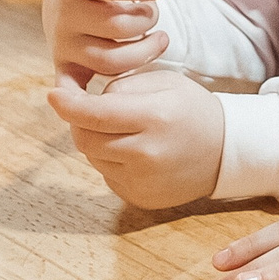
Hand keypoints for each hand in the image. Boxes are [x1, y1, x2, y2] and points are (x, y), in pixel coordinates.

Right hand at [43, 0, 177, 84]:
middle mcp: (63, 12)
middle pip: (114, 26)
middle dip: (145, 20)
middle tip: (155, 13)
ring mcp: (63, 43)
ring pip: (109, 61)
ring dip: (143, 53)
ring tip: (159, 38)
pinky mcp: (65, 67)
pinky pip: (79, 94)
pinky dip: (90, 102)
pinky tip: (118, 92)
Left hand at [49, 68, 223, 208]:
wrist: (226, 151)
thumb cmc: (192, 110)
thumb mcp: (164, 82)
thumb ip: (121, 86)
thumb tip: (82, 102)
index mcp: (155, 117)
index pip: (95, 114)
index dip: (67, 105)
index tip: (52, 94)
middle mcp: (148, 153)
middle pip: (86, 139)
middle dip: (79, 121)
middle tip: (90, 109)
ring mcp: (143, 181)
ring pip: (93, 157)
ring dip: (96, 140)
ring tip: (121, 129)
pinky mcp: (140, 198)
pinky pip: (107, 175)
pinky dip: (110, 160)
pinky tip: (133, 151)